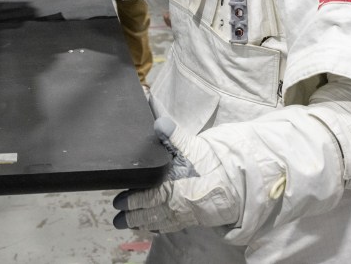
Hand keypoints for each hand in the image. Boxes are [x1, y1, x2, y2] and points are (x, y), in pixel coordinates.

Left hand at [112, 117, 239, 232]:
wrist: (234, 184)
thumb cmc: (211, 165)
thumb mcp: (190, 145)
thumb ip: (172, 134)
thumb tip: (157, 121)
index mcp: (168, 185)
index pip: (143, 196)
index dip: (128, 200)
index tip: (117, 201)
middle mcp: (172, 203)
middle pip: (146, 212)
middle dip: (130, 216)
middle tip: (116, 218)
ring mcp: (182, 214)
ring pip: (156, 222)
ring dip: (140, 225)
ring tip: (127, 225)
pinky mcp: (192, 219)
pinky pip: (170, 227)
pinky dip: (158, 228)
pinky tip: (152, 229)